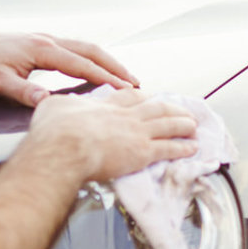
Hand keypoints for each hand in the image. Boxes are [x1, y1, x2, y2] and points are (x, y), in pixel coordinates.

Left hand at [0, 29, 139, 106]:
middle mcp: (50, 41)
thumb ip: (23, 92)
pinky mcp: (43, 44)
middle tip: (137, 84)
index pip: (83, 65)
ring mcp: (47, 40)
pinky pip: (77, 50)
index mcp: (43, 50)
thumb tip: (48, 101)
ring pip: (87, 48)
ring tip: (125, 78)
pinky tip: (99, 70)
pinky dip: (94, 59)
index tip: (127, 91)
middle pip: (93, 52)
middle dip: (117, 67)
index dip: (107, 78)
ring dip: (108, 62)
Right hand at [27, 89, 196, 180]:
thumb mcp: (54, 107)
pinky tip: (192, 147)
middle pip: (156, 108)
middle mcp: (125, 116)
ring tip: (193, 125)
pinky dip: (183, 147)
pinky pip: (169, 148)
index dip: (142, 96)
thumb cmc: (55, 131)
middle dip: (172, 108)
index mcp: (105, 106)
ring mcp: (137, 133)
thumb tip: (56, 103)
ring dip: (183, 124)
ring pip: (168, 124)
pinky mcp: (143, 152)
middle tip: (182, 111)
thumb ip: (63, 104)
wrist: (64, 148)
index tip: (149, 97)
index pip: (129, 96)